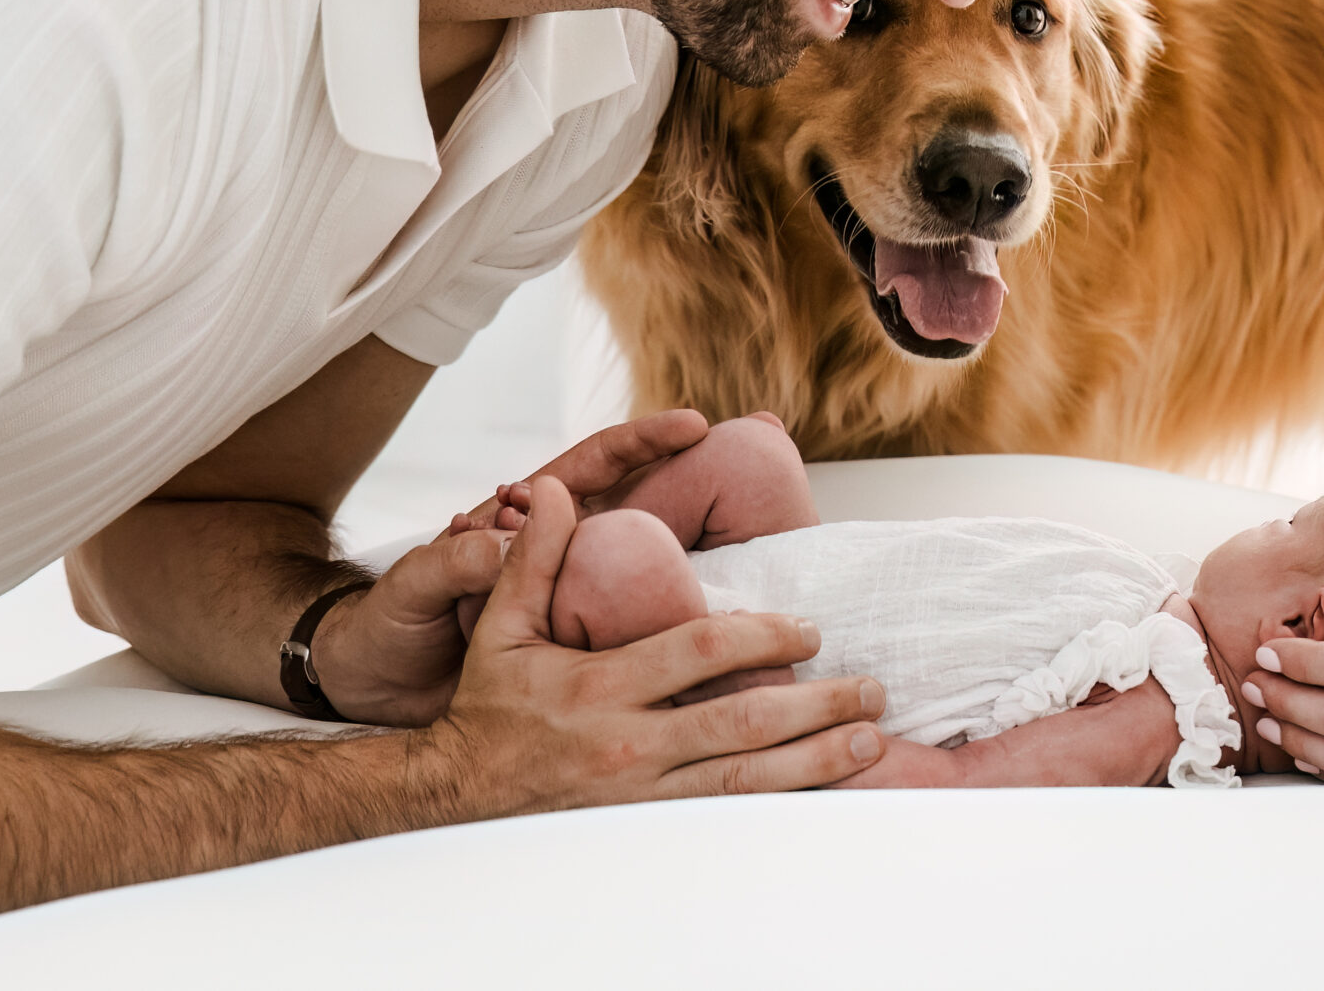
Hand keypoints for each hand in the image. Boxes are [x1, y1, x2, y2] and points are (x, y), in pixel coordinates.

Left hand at [308, 412, 731, 725]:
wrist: (371, 689)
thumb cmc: (386, 627)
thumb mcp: (416, 589)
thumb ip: (460, 560)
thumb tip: (511, 538)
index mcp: (521, 524)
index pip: (592, 466)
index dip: (642, 441)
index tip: (692, 425)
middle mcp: (556, 558)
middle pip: (638, 511)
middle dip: (695, 486)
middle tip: (752, 468)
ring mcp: (569, 603)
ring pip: (643, 576)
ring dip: (692, 566)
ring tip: (752, 563)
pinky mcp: (572, 651)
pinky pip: (627, 636)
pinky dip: (664, 635)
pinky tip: (710, 643)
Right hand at [414, 476, 887, 811]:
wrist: (452, 800)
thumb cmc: (487, 711)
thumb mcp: (501, 628)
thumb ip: (534, 559)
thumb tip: (553, 493)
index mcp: (600, 686)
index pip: (698, 652)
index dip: (762, 636)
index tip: (808, 629)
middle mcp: (628, 745)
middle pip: (741, 722)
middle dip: (815, 704)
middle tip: (870, 687)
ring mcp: (640, 797)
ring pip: (745, 782)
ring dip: (815, 760)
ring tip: (871, 741)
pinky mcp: (645, 830)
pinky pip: (724, 820)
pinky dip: (778, 805)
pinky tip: (824, 795)